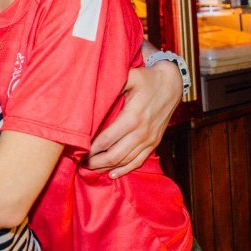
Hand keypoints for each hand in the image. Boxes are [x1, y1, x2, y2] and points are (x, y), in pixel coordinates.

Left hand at [86, 59, 180, 176]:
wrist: (172, 84)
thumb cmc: (147, 78)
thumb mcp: (130, 76)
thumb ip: (113, 84)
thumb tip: (93, 90)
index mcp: (133, 117)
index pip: (107, 139)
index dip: (92, 148)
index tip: (78, 150)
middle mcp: (142, 132)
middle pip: (115, 154)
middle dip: (96, 161)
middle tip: (81, 163)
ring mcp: (149, 139)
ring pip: (125, 161)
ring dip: (107, 167)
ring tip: (91, 168)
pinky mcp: (154, 142)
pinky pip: (139, 161)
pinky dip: (125, 169)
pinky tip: (113, 173)